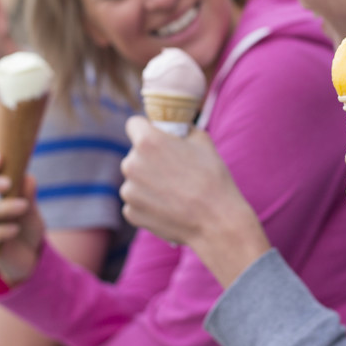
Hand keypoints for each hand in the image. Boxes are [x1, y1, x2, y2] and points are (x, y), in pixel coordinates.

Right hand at [0, 152, 44, 285]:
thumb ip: (27, 192)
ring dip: (2, 208)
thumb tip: (27, 177)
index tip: (0, 158)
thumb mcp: (29, 205)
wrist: (31, 254)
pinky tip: (16, 228)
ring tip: (24, 206)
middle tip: (8, 184)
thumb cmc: (25, 223)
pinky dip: (2, 231)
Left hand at [120, 116, 269, 285]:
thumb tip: (176, 129)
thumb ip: (183, 130)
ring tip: (174, 192)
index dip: (146, 128)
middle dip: (150, 158)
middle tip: (174, 170)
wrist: (216, 221)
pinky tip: (169, 207)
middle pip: (135, 154)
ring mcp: (129, 191)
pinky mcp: (131, 212)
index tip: (156, 136)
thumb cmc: (212, 178)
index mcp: (147, 142)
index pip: (133, 124)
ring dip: (148, 182)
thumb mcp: (203, 141)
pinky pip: (137, 202)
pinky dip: (149, 203)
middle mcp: (131, 164)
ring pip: (135, 179)